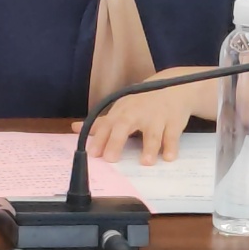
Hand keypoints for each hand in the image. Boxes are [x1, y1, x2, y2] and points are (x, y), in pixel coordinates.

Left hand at [71, 69, 208, 165]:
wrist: (173, 86)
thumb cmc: (142, 102)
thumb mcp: (122, 109)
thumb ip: (101, 123)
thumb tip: (74, 128)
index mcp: (123, 111)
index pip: (108, 125)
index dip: (99, 139)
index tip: (92, 154)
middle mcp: (138, 113)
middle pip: (125, 126)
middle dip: (117, 141)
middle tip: (110, 159)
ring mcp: (157, 116)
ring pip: (152, 133)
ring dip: (149, 147)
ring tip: (145, 162)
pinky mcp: (174, 121)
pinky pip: (172, 135)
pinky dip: (171, 146)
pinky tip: (169, 157)